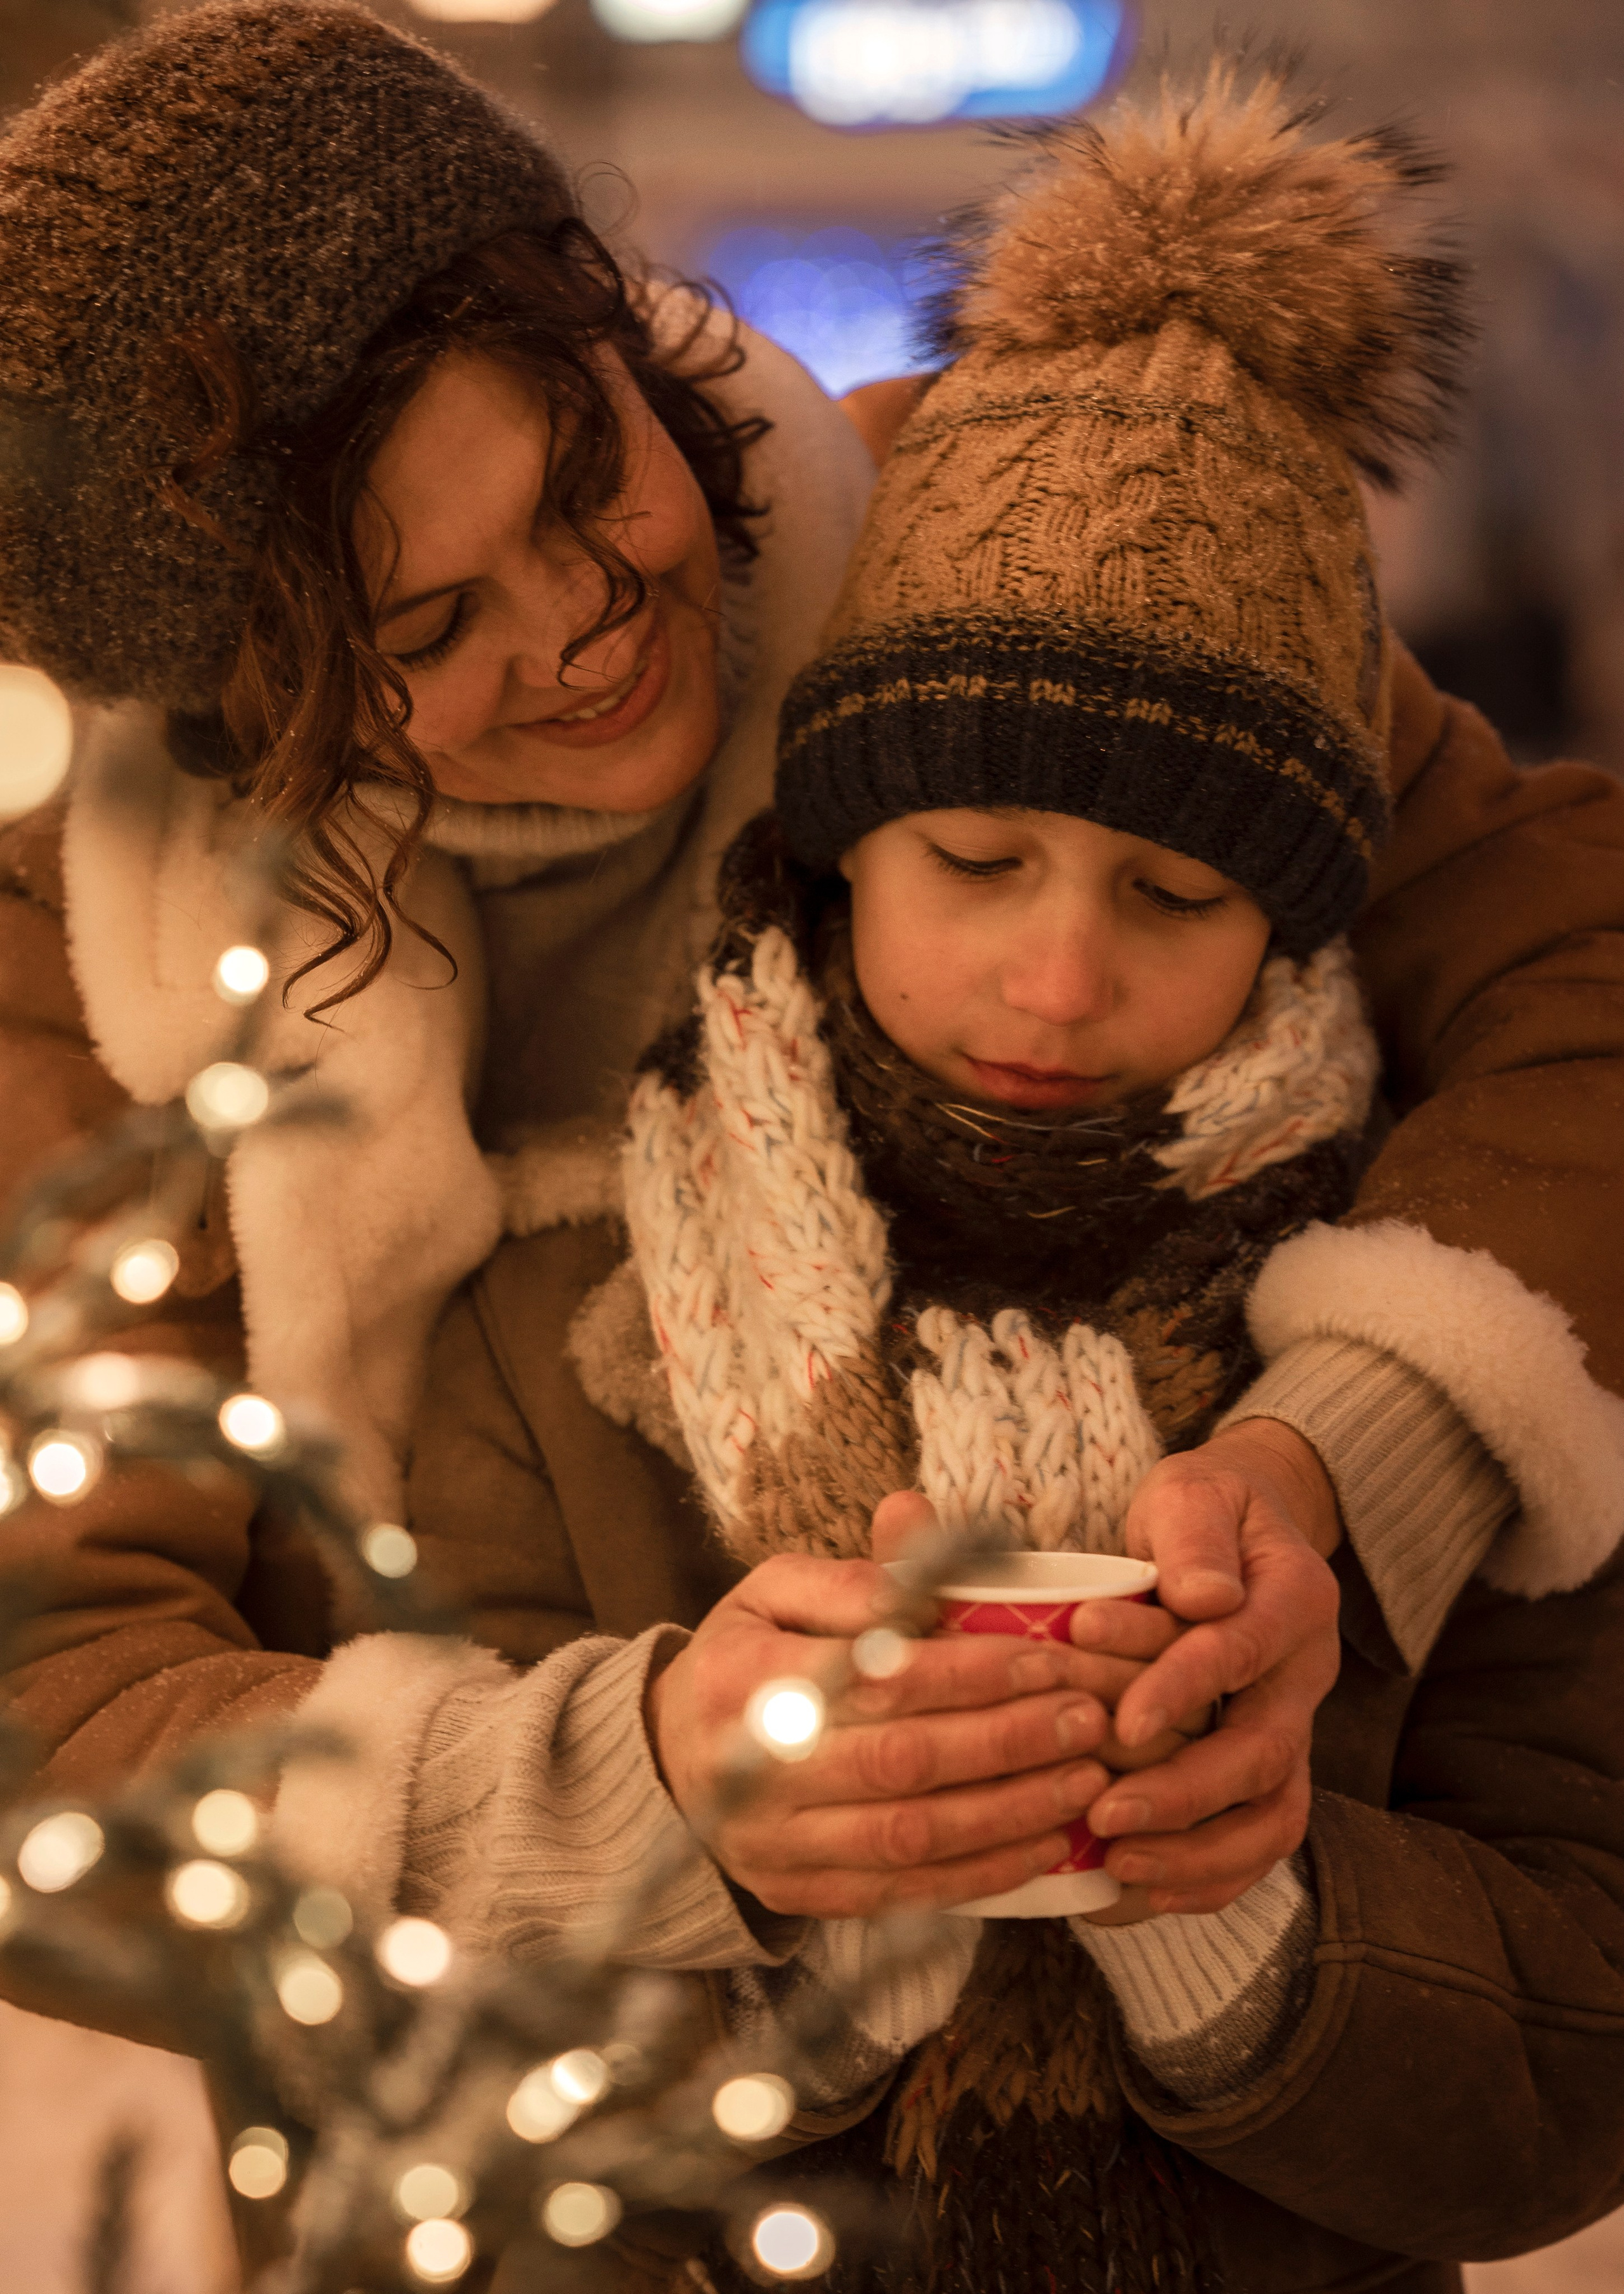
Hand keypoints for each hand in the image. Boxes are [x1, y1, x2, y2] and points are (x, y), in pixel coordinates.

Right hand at [648, 1531, 1163, 1919]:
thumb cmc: (744, 1660)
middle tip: (1090, 1719)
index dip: (972, 1673)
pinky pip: (903, 1895)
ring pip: (911, 1838)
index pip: (880, 1680)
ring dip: (1010, 1813)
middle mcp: (758, 1770)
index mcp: (749, 1680)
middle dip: (1009, 1742)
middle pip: (903, 1762)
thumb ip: (851, 1573)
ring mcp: (778, 1844)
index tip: (1050, 1661)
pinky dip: (982, 1875)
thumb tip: (918, 1530)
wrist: (665, 1761)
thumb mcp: (772, 1592)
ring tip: (1085, 1781)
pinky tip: (1044, 1846)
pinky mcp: (801, 1895)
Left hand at [1071, 1419, 1341, 1916]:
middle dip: (1184, 1793)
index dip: (1183, 1687)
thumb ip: (1193, 1538)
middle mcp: (1306, 1675)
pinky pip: (1256, 1843)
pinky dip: (1203, 1878)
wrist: (1239, 1529)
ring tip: (1117, 1865)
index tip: (1123, 1721)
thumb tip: (1202, 1596)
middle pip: (1264, 1754)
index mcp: (1295, 1599)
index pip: (1241, 1651)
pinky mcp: (1270, 1770)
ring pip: (1273, 1815)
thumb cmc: (1201, 1512)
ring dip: (1197, 1853)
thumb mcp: (1192, 1493)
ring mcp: (1294, 1729)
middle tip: (1106, 1816)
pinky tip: (1133, 1892)